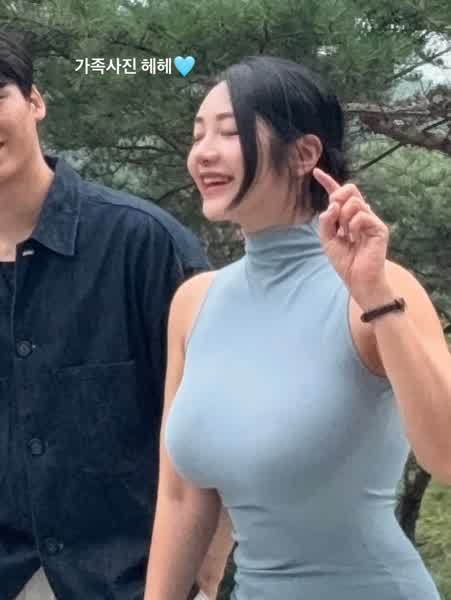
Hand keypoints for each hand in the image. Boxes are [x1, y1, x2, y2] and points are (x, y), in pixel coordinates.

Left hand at [313, 168, 392, 309]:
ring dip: (344, 217)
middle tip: (336, 217)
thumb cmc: (345, 262)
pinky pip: (362, 215)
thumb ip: (326, 222)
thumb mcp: (327, 241)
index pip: (339, 195)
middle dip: (338, 197)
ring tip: (347, 234)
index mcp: (348, 217)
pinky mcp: (379, 228)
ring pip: (354, 202)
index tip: (316, 172)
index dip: (328, 182)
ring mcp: (371, 220)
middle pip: (350, 189)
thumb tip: (331, 205)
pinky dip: (354, 225)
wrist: (358, 280)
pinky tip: (355, 237)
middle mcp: (361, 215)